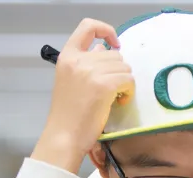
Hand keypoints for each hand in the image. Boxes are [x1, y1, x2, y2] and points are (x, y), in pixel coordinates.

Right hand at [31, 18, 134, 173]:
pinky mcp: (104, 85)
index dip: (105, 30)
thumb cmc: (69, 113)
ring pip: (124, 67)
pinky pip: (129, 80)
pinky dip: (128, 92)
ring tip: (114, 97)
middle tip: (112, 89)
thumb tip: (104, 48)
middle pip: (114, 54)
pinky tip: (119, 102)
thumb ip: (86, 62)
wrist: (64, 135)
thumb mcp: (72, 80)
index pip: (87, 26)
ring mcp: (90, 71)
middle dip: (118, 71)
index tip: (114, 43)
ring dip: (124, 82)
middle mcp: (78, 60)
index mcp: (67, 56)